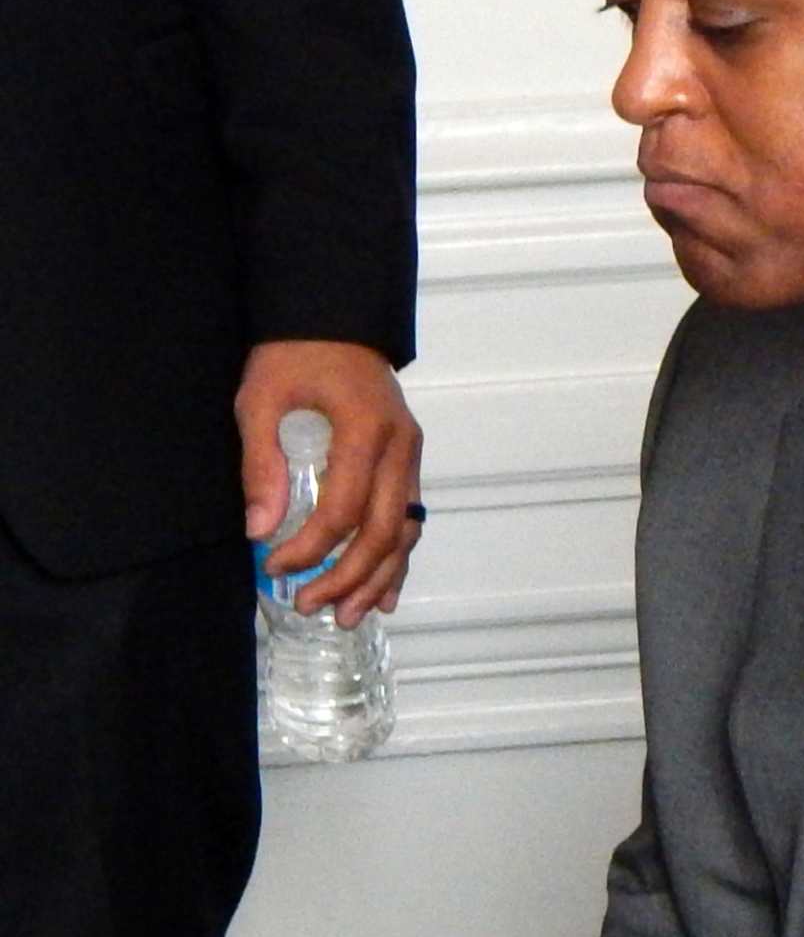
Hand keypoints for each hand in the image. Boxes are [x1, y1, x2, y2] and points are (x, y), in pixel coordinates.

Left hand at [238, 338, 422, 622]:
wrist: (335, 321)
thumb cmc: (294, 355)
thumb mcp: (261, 400)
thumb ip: (262, 464)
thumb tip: (259, 529)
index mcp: (365, 431)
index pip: (344, 508)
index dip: (310, 546)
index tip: (273, 565)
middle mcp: (400, 449)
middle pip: (383, 532)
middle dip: (346, 577)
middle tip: (309, 605)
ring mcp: (411, 458)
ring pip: (405, 534)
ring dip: (376, 579)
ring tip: (346, 615)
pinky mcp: (409, 463)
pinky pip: (410, 521)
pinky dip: (397, 561)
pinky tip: (383, 594)